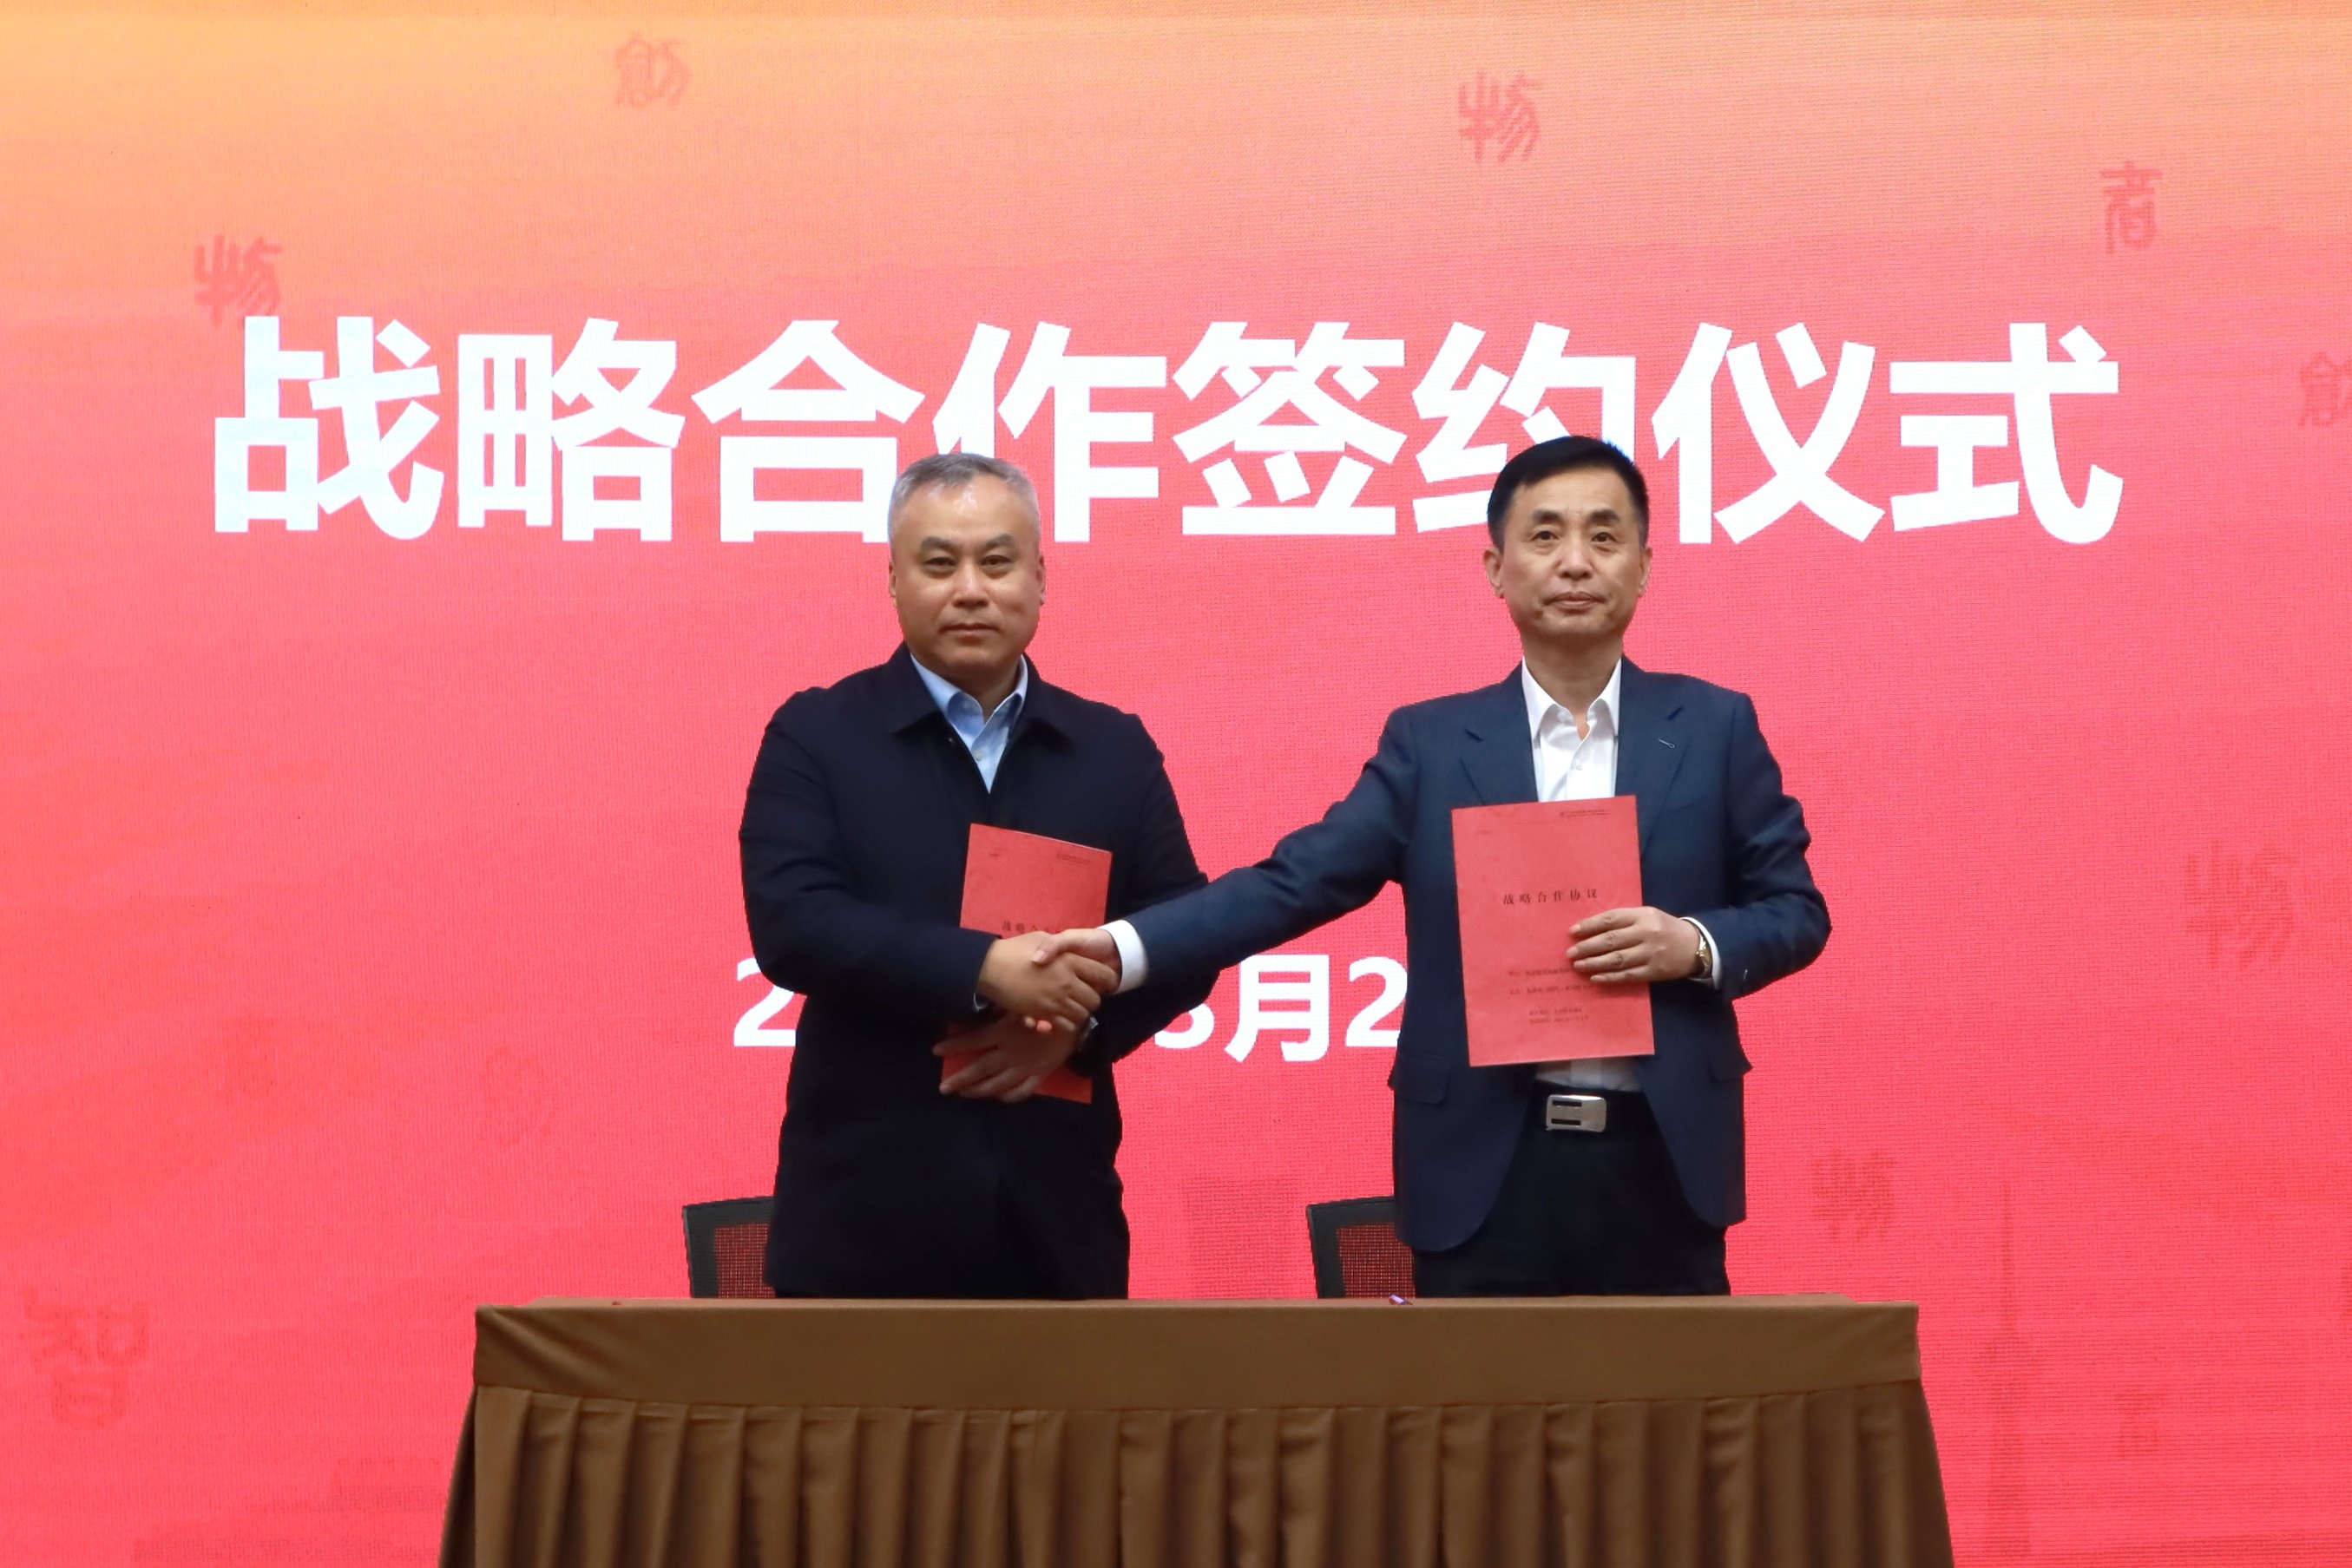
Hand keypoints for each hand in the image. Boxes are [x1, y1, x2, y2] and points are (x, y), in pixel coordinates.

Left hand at [936, 1011, 1083, 1101]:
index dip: (952, 1046)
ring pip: (997, 1085)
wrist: (1078, 1019)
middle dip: (959, 1080)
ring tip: (963, 1095)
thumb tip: (974, 1005)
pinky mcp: (1039, 1075)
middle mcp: (1010, 1053)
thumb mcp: (1019, 1002)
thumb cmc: (1045, 1005)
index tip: (936, 1050)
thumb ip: (997, 1007)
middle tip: (944, 1088)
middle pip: (980, 1069)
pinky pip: (1021, 1091)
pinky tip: (998, 1097)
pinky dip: (1007, 1097)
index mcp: (1003, 1032)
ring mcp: (1025, 1067)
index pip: (972, 1041)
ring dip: (978, 1091)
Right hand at [977, 931, 1114, 1029]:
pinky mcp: (1043, 1014)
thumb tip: (1074, 955)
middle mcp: (1066, 983)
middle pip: (1095, 999)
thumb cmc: (1015, 948)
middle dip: (1093, 999)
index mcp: (1070, 961)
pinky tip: (1061, 1016)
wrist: (990, 966)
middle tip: (1086, 995)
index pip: (1103, 974)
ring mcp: (1055, 1000)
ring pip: (1082, 1015)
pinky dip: (1067, 1024)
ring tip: (1073, 1006)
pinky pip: (1066, 1026)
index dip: (1107, 980)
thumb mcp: (1042, 938)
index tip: (1103, 982)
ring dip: (1080, 1012)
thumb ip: (1060, 946)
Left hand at [1569, 907, 1700, 983]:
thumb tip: (1590, 928)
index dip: (1590, 925)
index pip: (1611, 919)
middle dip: (1587, 947)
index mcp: (1643, 915)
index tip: (1572, 932)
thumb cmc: (1664, 928)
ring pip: (1617, 959)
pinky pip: (1628, 975)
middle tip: (1570, 953)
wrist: (1695, 945)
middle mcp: (1646, 933)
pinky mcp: (1654, 971)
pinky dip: (1610, 977)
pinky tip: (1595, 977)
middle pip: (1611, 940)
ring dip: (1594, 963)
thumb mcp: (1647, 915)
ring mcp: (1650, 953)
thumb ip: (1624, 920)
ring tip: (1578, 965)